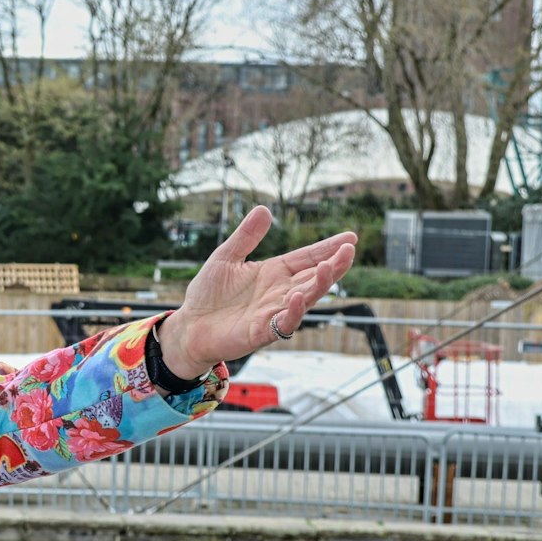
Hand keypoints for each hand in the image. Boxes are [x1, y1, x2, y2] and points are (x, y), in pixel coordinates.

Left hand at [162, 205, 358, 375]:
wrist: (190, 325)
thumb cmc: (209, 294)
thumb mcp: (226, 257)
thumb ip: (245, 236)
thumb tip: (264, 209)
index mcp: (275, 272)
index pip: (308, 257)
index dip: (328, 248)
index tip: (351, 237)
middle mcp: (280, 292)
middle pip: (315, 277)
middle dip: (334, 264)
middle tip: (349, 250)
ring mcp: (274, 312)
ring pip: (306, 299)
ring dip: (319, 285)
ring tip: (329, 267)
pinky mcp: (262, 331)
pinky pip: (284, 323)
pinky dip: (292, 311)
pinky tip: (297, 297)